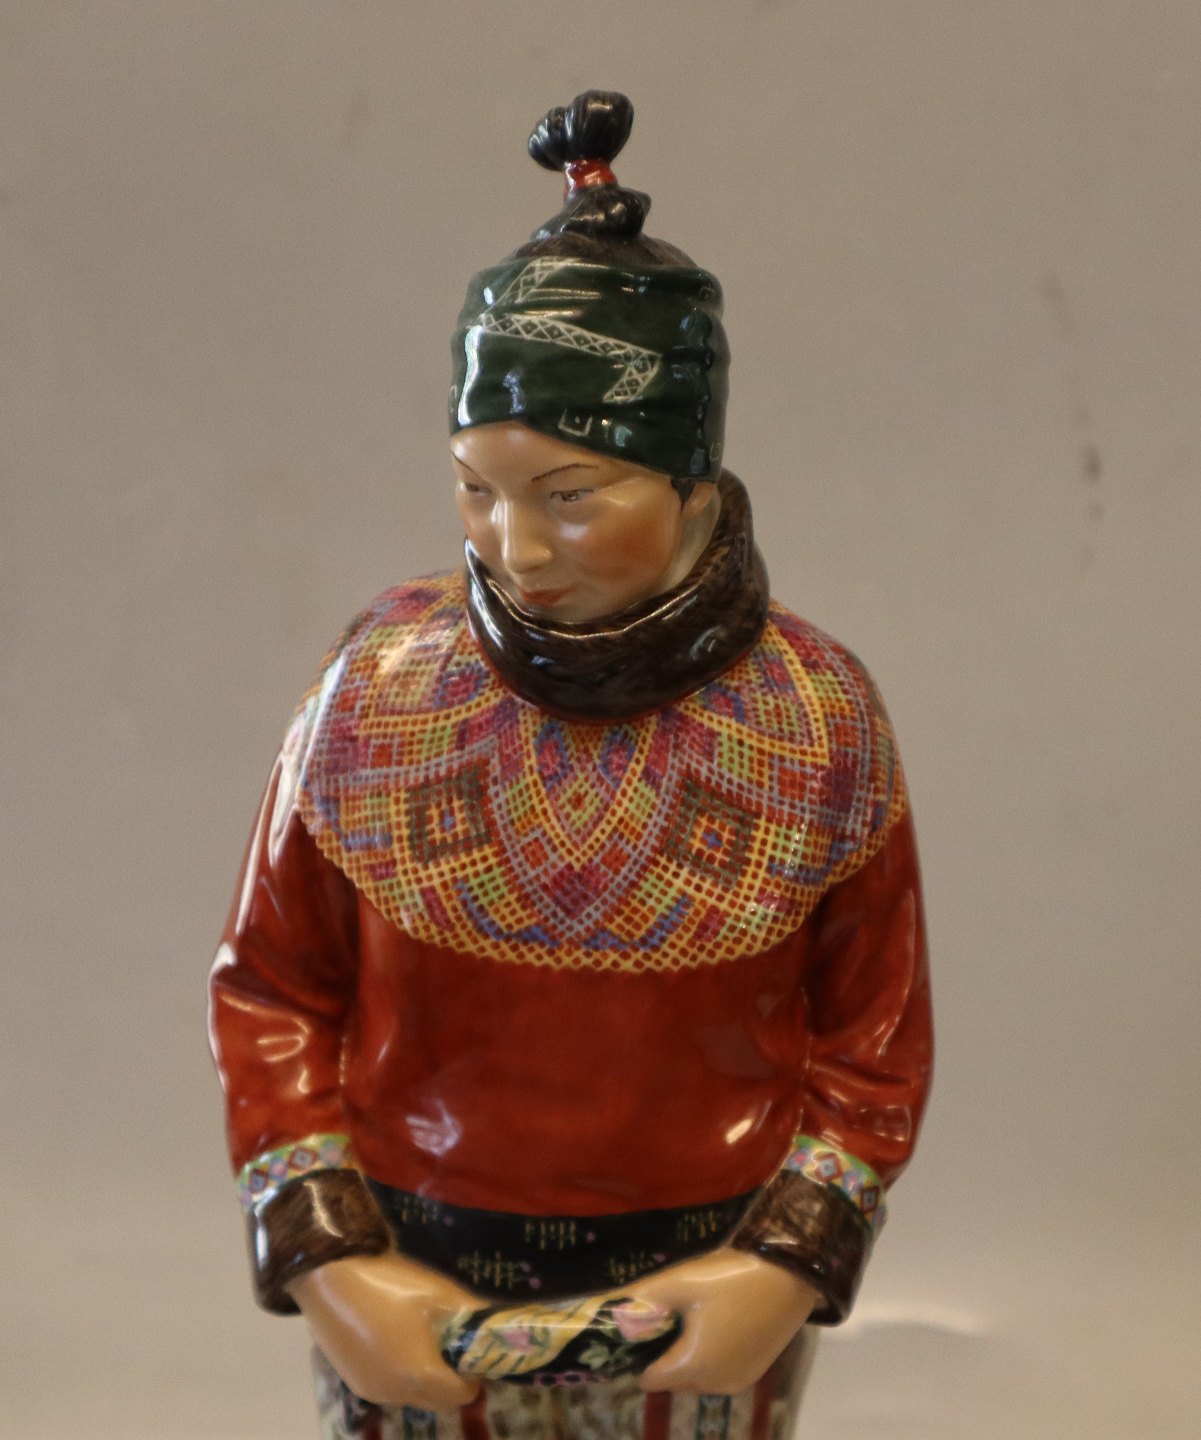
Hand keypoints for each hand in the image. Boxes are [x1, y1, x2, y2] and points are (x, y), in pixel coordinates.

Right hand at [287, 1252, 481, 1410]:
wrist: (327, 1277)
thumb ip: (471, 1316)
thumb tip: (496, 1328)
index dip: (473, 1373)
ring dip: (426, 1378)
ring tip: (421, 1337)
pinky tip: (393, 1339)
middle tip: (451, 1343)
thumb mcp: (439, 1294)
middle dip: (452, 1379)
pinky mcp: (354, 1383)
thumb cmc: (390, 1283)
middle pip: (439, 1401)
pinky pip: (390, 1388)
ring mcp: (372, 1391)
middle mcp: (395, 1394)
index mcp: (419, 1376)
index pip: (463, 1394)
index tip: (471, 1347)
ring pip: (413, 1397)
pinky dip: (401, 1374)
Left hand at [632, 1248, 816, 1394]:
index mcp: (694, 1366)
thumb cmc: (734, 1277)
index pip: (648, 1378)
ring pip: (695, 1377)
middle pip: (671, 1379)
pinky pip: (718, 1372)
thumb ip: (644, 1299)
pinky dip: (710, 1355)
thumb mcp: (683, 1281)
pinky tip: (718, 1320)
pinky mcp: (754, 1372)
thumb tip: (609, 1311)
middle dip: (664, 1351)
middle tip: (671, 1312)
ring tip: (695, 1313)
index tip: (642, 1325)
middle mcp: (714, 1384)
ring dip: (687, 1354)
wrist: (793, 1275)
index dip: (638, 1353)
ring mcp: (737, 1380)